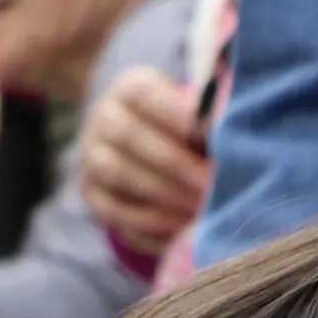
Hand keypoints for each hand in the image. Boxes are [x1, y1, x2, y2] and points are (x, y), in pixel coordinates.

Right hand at [79, 66, 213, 256]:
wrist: (139, 143)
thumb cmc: (178, 124)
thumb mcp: (190, 107)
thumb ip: (205, 115)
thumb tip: (226, 129)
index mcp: (129, 89)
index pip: (146, 95)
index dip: (179, 115)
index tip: (215, 135)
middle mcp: (102, 118)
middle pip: (130, 137)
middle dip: (176, 164)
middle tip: (211, 185)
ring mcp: (91, 157)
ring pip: (119, 175)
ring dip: (162, 195)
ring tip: (197, 210)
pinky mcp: (90, 193)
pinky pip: (112, 211)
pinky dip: (148, 223)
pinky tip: (178, 228)